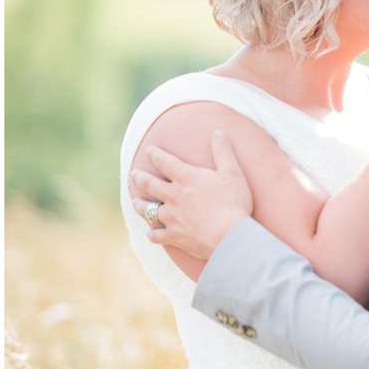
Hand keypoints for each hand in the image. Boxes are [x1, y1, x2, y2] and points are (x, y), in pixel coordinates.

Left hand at [131, 131, 252, 260]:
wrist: (230, 236)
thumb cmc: (234, 203)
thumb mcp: (233, 173)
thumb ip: (223, 152)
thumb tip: (219, 132)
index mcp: (186, 178)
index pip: (164, 162)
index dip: (155, 154)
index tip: (149, 150)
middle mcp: (173, 196)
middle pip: (149, 184)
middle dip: (139, 178)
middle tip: (134, 174)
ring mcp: (171, 217)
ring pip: (147, 210)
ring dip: (140, 205)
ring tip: (136, 202)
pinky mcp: (173, 236)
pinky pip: (156, 235)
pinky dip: (153, 234)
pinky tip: (152, 233)